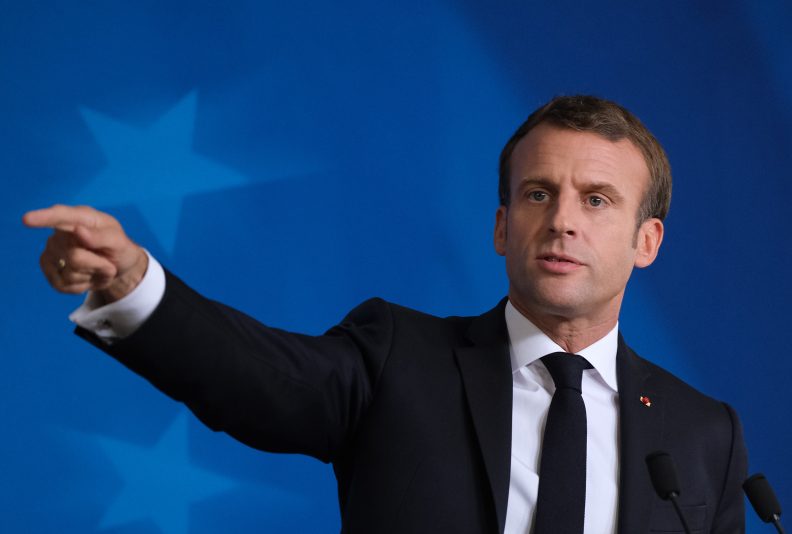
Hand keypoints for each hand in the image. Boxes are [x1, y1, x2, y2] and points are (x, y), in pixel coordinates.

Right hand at [23, 205, 147, 302]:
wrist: (117, 267)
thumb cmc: (119, 249)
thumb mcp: (120, 242)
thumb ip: (101, 237)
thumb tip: (78, 230)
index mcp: (81, 217)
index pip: (60, 216)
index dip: (43, 218)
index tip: (27, 219)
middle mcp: (61, 232)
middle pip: (75, 257)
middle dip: (98, 265)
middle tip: (108, 262)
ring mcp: (52, 251)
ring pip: (70, 273)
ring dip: (92, 276)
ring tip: (98, 267)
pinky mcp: (48, 269)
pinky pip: (63, 285)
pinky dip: (82, 286)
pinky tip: (87, 276)